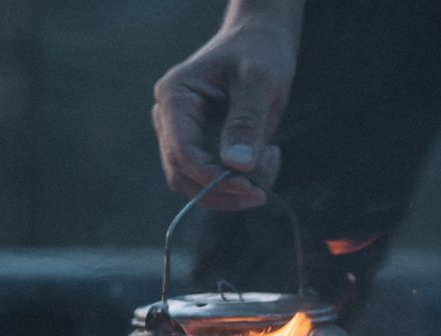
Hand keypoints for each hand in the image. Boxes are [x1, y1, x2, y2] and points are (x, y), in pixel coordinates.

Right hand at [152, 17, 299, 209]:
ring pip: (196, 184)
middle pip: (184, 176)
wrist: (261, 41)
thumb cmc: (259, 51)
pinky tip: (267, 155)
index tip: (251, 188)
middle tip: (264, 188)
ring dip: (234, 190)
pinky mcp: (201, 145)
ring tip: (270, 160)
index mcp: (174, 98)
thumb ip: (247, 122)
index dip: (213, 178)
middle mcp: (169, 119)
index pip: (183, 153)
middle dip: (224, 190)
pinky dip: (241, 180)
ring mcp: (183, 134)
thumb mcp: (259, 80)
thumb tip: (237, 166)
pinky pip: (213, 178)